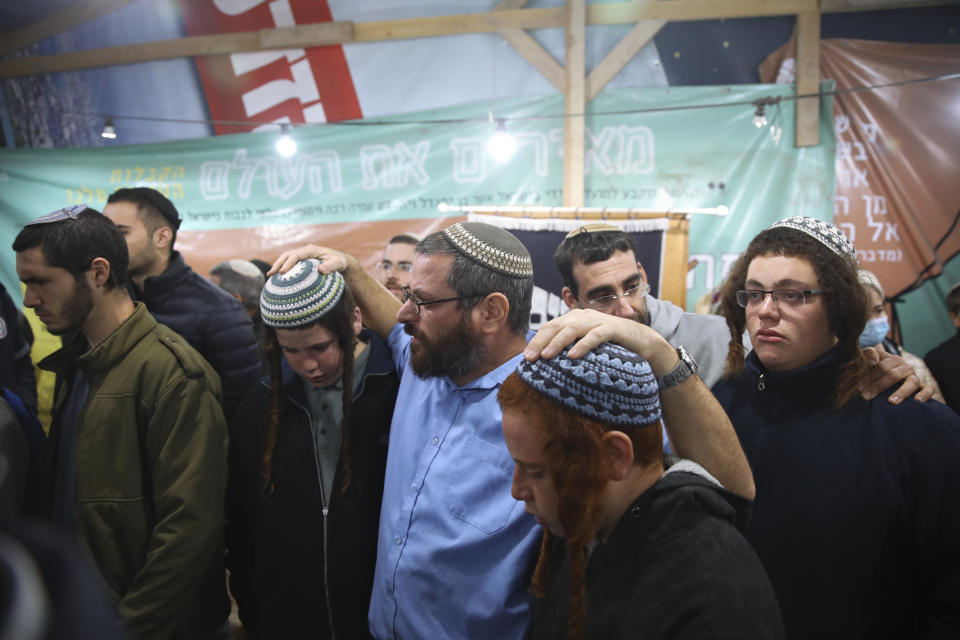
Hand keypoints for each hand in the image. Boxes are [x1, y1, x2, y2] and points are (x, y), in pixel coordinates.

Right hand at [268, 245, 350, 276]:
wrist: (341, 261)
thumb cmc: (340, 262)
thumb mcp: (339, 264)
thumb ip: (331, 266)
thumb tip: (320, 270)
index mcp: (311, 250)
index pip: (296, 255)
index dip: (288, 263)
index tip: (282, 272)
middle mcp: (305, 251)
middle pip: (287, 255)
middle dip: (278, 263)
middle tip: (270, 274)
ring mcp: (302, 255)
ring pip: (286, 258)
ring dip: (278, 266)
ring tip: (270, 276)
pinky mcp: (302, 261)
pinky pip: (290, 264)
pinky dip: (283, 269)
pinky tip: (278, 279)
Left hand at [523, 309, 675, 374]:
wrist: (643, 342)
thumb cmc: (611, 347)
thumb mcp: (586, 346)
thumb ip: (569, 348)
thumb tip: (546, 362)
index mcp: (575, 319)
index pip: (550, 327)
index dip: (537, 340)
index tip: (525, 357)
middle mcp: (584, 317)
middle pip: (557, 326)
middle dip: (541, 342)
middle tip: (530, 358)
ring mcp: (598, 321)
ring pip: (573, 329)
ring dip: (558, 342)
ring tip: (546, 356)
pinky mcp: (613, 329)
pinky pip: (596, 336)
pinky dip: (583, 345)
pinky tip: (573, 356)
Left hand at [860, 346, 932, 404]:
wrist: (888, 373)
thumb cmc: (875, 369)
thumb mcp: (869, 360)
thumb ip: (868, 356)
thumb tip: (872, 361)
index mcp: (892, 359)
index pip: (880, 366)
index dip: (868, 377)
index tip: (859, 388)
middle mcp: (905, 367)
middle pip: (893, 374)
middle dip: (878, 386)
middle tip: (866, 396)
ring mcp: (914, 376)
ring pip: (912, 382)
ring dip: (901, 392)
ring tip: (892, 402)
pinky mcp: (923, 386)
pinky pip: (929, 389)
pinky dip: (925, 394)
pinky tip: (917, 401)